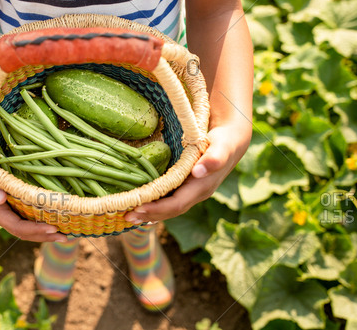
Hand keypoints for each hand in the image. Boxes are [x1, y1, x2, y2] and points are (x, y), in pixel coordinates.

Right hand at [0, 154, 67, 242]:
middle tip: (67, 236)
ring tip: (65, 232)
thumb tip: (0, 198)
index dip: (36, 230)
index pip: (18, 228)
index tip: (54, 229)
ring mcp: (4, 213)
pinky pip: (24, 218)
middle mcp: (0, 216)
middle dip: (45, 236)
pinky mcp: (7, 206)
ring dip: (44, 231)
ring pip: (26, 227)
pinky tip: (52, 218)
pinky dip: (38, 221)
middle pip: (25, 233)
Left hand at [124, 123, 250, 222]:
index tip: (137, 208)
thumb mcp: (222, 146)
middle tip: (125, 215)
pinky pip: (168, 201)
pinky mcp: (186, 188)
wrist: (231, 141)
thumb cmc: (224, 142)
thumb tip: (199, 171)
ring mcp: (191, 193)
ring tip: (126, 214)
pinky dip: (153, 205)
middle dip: (148, 214)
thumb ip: (214, 158)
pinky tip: (139, 206)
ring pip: (168, 208)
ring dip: (148, 213)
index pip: (176, 204)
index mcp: (202, 188)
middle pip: (170, 211)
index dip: (157, 208)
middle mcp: (196, 195)